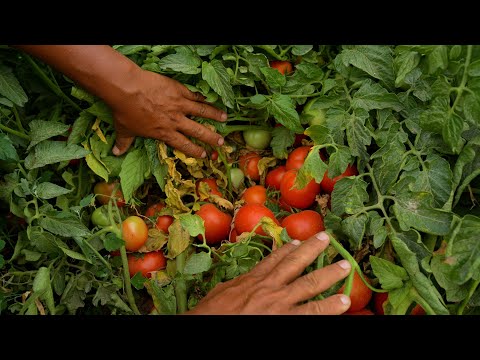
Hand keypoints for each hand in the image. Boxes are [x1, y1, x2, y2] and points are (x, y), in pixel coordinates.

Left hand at [111, 69, 227, 157]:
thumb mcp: (124, 129)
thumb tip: (116, 153)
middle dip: (211, 137)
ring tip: (225, 118)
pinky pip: (194, 95)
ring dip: (214, 115)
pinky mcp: (179, 90)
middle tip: (221, 142)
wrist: (127, 89)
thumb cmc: (125, 111)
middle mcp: (175, 121)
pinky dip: (203, 98)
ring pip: (201, 111)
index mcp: (164, 133)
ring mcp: (179, 105)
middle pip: (198, 131)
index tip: (204, 154)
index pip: (183, 145)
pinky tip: (211, 100)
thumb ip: (124, 142)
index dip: (195, 151)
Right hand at [184, 231, 351, 314]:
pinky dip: (329, 307)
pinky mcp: (286, 319)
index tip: (297, 240)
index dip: (287, 249)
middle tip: (327, 239)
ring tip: (346, 267)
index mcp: (252, 280)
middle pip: (295, 264)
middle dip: (312, 250)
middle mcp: (269, 287)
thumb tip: (241, 282)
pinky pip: (312, 312)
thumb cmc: (212, 314)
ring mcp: (279, 303)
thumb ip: (236, 285)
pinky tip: (344, 302)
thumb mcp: (221, 293)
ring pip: (309, 285)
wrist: (210, 324)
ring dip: (329, 275)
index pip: (273, 260)